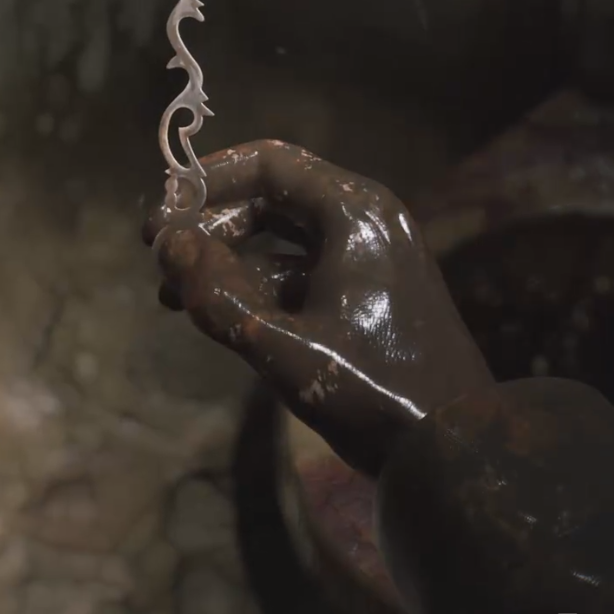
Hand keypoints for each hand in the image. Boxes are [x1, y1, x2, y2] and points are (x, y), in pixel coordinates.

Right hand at [144, 140, 494, 474]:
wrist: (455, 449)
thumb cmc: (375, 391)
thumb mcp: (284, 346)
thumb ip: (219, 294)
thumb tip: (169, 246)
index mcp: (355, 212)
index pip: (268, 163)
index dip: (204, 182)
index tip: (158, 219)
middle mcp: (365, 220)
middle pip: (272, 196)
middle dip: (210, 225)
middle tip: (158, 260)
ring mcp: (370, 257)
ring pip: (282, 238)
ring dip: (227, 260)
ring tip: (172, 297)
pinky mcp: (368, 293)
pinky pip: (300, 271)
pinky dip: (257, 286)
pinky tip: (218, 318)